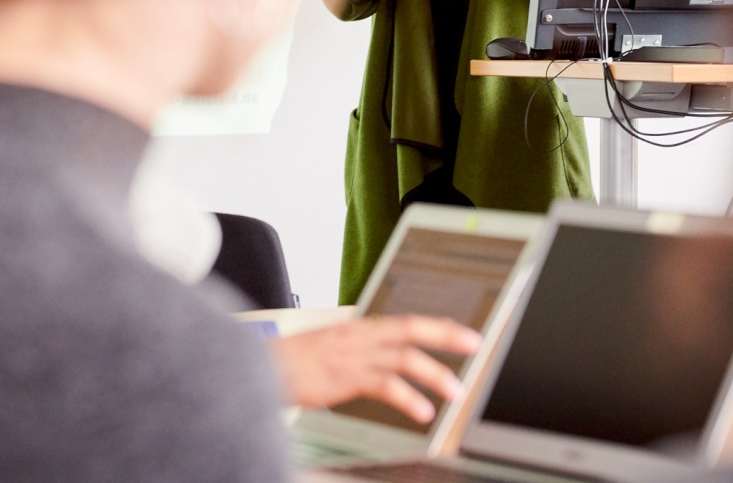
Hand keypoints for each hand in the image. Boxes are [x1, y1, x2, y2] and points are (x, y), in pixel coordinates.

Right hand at [269, 315, 481, 422]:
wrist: (258, 366)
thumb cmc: (290, 362)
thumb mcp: (328, 348)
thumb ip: (356, 352)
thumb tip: (378, 362)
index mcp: (358, 328)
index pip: (404, 321)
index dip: (434, 326)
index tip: (459, 331)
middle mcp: (360, 336)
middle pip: (412, 329)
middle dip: (446, 336)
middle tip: (474, 344)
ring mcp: (354, 356)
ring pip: (405, 358)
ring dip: (435, 374)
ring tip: (456, 392)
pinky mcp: (346, 377)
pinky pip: (386, 386)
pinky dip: (408, 398)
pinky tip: (423, 411)